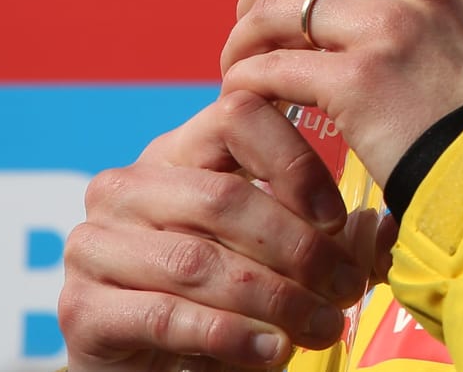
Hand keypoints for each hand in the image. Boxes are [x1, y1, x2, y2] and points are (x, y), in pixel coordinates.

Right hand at [58, 89, 384, 370]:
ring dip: (274, 299)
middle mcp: (128, 185)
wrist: (150, 369)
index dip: (295, 161)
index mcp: (178, 151)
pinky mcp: (80, 307)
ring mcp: (95, 243)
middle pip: (223, 197)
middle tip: (347, 288)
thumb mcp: (276, 256)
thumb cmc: (224, 298)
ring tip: (323, 326)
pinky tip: (272, 352)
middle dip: (299, 248)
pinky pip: (165, 315)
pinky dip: (229, 336)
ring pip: (198, 260)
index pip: (237, 115)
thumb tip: (382, 228)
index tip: (339, 216)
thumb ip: (326, 236)